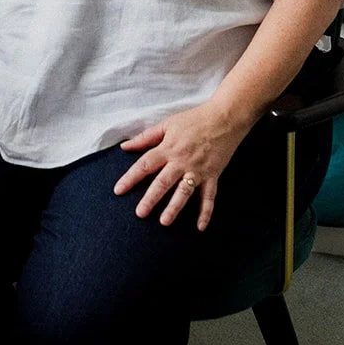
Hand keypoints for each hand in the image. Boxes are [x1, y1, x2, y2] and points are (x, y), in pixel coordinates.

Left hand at [114, 103, 246, 229]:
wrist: (225, 117)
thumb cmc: (194, 119)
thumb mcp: (167, 124)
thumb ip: (145, 137)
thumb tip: (124, 146)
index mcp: (168, 148)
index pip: (145, 164)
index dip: (130, 177)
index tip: (118, 190)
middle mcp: (181, 161)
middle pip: (163, 182)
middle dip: (151, 198)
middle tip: (140, 213)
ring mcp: (198, 170)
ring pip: (184, 192)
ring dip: (174, 207)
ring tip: (164, 221)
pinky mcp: (213, 175)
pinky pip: (209, 197)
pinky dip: (206, 212)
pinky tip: (200, 227)